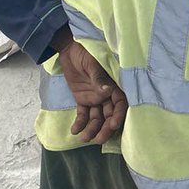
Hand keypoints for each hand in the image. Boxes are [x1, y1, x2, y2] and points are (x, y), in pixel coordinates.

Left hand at [55, 31, 127, 145]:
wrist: (69, 49)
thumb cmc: (85, 52)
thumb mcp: (92, 64)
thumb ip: (99, 79)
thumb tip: (108, 91)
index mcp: (113, 84)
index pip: (120, 103)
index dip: (118, 115)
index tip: (112, 125)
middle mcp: (106, 94)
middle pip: (109, 114)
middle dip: (105, 128)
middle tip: (99, 140)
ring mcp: (95, 98)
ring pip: (96, 118)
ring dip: (92, 129)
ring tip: (83, 139)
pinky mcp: (83, 100)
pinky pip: (83, 114)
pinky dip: (80, 123)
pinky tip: (75, 131)